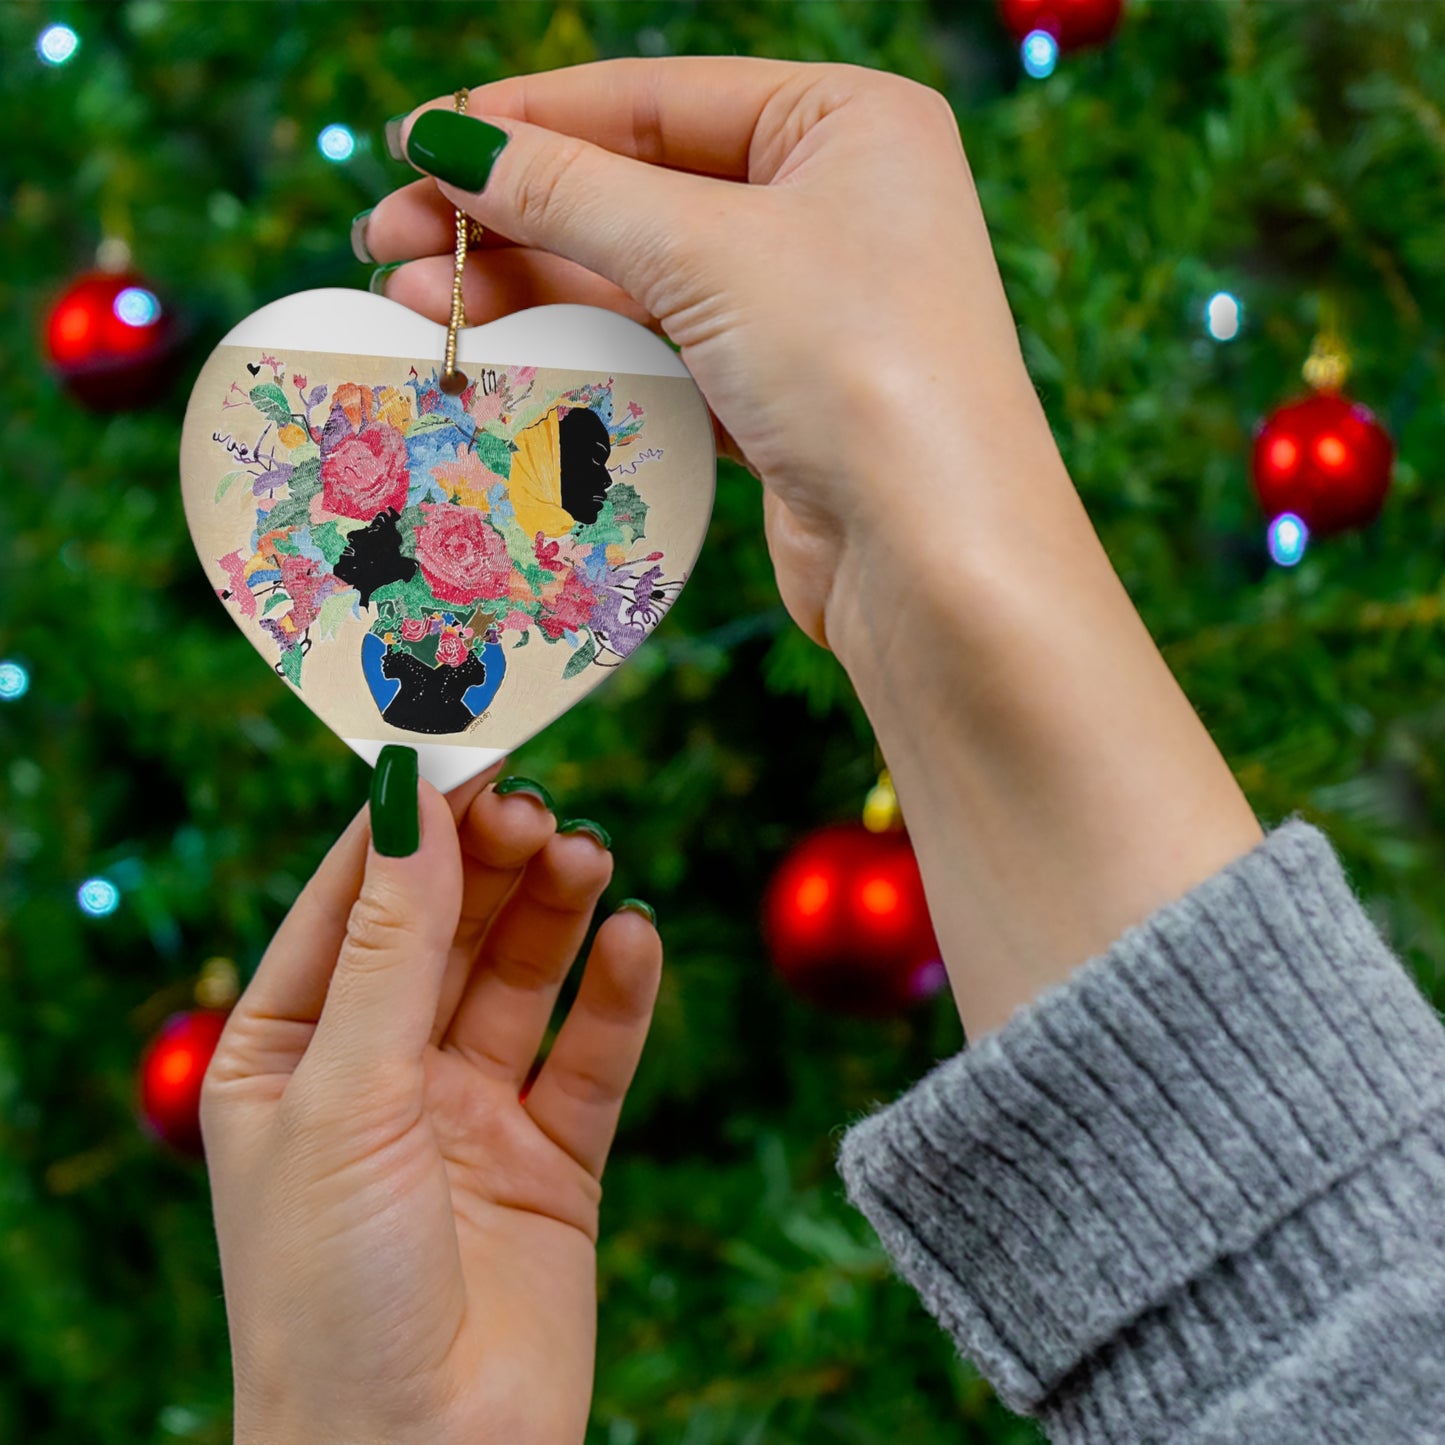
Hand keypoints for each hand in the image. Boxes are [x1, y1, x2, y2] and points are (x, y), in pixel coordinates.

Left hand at [201, 759, 661, 1444]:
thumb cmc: (331, 1293)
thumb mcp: (346, 1095)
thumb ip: (391, 944)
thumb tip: (410, 794)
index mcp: (288, 1053)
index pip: (351, 901)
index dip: (408, 822)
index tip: (468, 744)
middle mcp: (379, 1073)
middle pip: (446, 927)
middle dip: (490, 861)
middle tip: (540, 807)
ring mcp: (469, 1114)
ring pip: (521, 977)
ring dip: (556, 911)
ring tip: (590, 857)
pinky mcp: (552, 1160)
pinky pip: (590, 1056)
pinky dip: (617, 994)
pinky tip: (635, 938)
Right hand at [361, 56, 1048, 655]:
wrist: (935, 559)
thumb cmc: (857, 368)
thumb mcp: (706, 251)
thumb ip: (571, 191)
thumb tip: (450, 141)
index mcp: (847, 123)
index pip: (656, 98)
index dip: (527, 118)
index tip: (418, 141)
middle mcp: (833, 204)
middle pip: (637, 188)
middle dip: (510, 214)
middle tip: (389, 237)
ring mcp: (807, 305)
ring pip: (640, 276)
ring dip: (529, 286)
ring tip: (415, 299)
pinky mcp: (780, 395)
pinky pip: (660, 350)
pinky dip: (582, 349)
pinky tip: (499, 350)